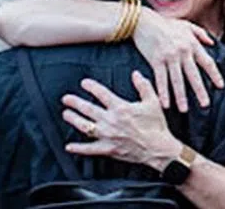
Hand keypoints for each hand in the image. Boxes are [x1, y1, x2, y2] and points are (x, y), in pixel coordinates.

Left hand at [62, 71, 181, 171]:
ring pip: (84, 126)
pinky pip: (89, 149)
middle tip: (67, 99)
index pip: (101, 93)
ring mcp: (107, 136)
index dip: (91, 86)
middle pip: (88, 109)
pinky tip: (69, 146)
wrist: (157, 148)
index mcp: (121, 108)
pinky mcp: (107, 149)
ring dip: (73, 120)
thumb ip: (143, 85)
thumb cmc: (156, 126)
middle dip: (75, 102)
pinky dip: (78, 148)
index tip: (84, 83)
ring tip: (66, 114)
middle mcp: (111, 121)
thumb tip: (136, 74)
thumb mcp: (153, 101)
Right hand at [132, 8, 223, 111]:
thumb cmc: (166, 24)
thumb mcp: (186, 25)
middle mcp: (183, 52)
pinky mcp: (156, 61)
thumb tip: (212, 42)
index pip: (207, 62)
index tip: (221, 86)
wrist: (144, 21)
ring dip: (181, 97)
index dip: (215, 75)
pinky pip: (161, 80)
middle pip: (193, 75)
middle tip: (205, 105)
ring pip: (177, 80)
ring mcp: (169, 57)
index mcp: (192, 44)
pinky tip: (164, 104)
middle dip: (200, 91)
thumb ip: (200, 33)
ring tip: (185, 110)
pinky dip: (163, 93)